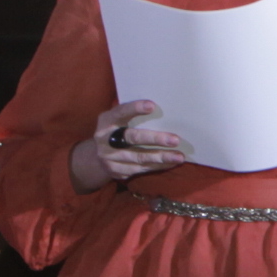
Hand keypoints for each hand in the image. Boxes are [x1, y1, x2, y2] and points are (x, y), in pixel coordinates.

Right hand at [70, 98, 190, 189]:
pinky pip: (141, 168)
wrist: (97, 157)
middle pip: (132, 138)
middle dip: (155, 139)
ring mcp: (109, 156)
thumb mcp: (119, 121)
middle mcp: (105, 139)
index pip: (120, 112)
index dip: (135, 108)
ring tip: (179, 156)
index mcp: (107, 121)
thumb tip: (168, 113)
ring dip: (161, 157)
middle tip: (175, 140)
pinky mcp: (116, 170)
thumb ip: (134, 117)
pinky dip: (158, 166)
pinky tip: (171, 163)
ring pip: (139, 157)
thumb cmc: (118, 132)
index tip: (152, 106)